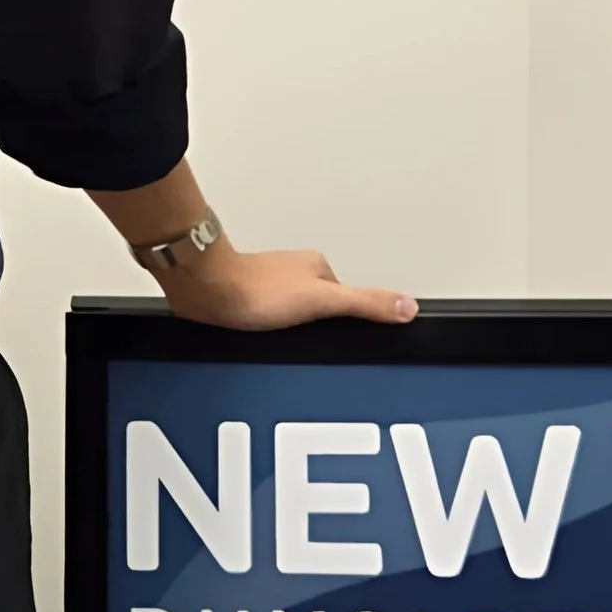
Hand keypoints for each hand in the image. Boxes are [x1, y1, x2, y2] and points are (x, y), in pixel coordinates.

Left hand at [158, 245, 416, 332]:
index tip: (343, 336)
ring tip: (285, 344)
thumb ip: (364, 304)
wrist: (204, 290)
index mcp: (315, 266)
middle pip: (316, 304)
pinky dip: (265, 328)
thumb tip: (406, 306)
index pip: (342, 298)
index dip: (343, 320)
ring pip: (288, 310)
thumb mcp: (323, 301)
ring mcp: (265, 282)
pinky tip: (260, 338)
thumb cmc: (255, 291)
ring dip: (287, 326)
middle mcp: (291, 270)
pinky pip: (262, 315)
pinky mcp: (242, 296)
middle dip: (314, 325)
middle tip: (312, 344)